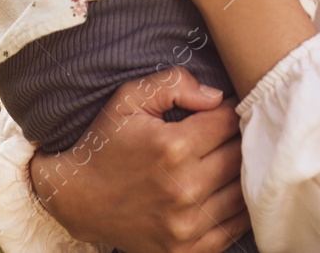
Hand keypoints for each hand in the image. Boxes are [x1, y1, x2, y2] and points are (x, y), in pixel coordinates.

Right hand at [30, 67, 249, 252]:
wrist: (77, 198)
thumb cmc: (105, 143)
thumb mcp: (128, 99)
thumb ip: (173, 83)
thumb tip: (216, 97)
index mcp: (172, 146)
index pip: (228, 121)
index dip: (230, 110)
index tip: (222, 110)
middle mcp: (183, 188)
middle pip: (240, 156)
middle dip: (237, 140)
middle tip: (227, 134)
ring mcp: (186, 224)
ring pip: (242, 192)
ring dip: (242, 173)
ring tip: (227, 160)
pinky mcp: (185, 250)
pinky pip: (233, 228)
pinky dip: (238, 208)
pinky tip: (226, 191)